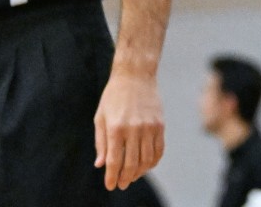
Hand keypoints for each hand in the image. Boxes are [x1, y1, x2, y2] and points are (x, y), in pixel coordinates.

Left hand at [93, 68, 164, 190]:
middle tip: (122, 184)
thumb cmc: (113, 96)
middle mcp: (134, 129)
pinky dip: (153, 162)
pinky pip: (159, 150)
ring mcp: (149, 127)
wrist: (135, 75)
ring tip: (132, 176)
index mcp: (116, 127)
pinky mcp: (160, 125)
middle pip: (132, 164)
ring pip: (147, 160)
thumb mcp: (101, 117)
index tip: (110, 186)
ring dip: (140, 172)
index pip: (115, 160)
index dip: (112, 176)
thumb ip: (101, 142)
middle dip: (126, 178)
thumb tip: (100, 165)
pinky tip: (146, 165)